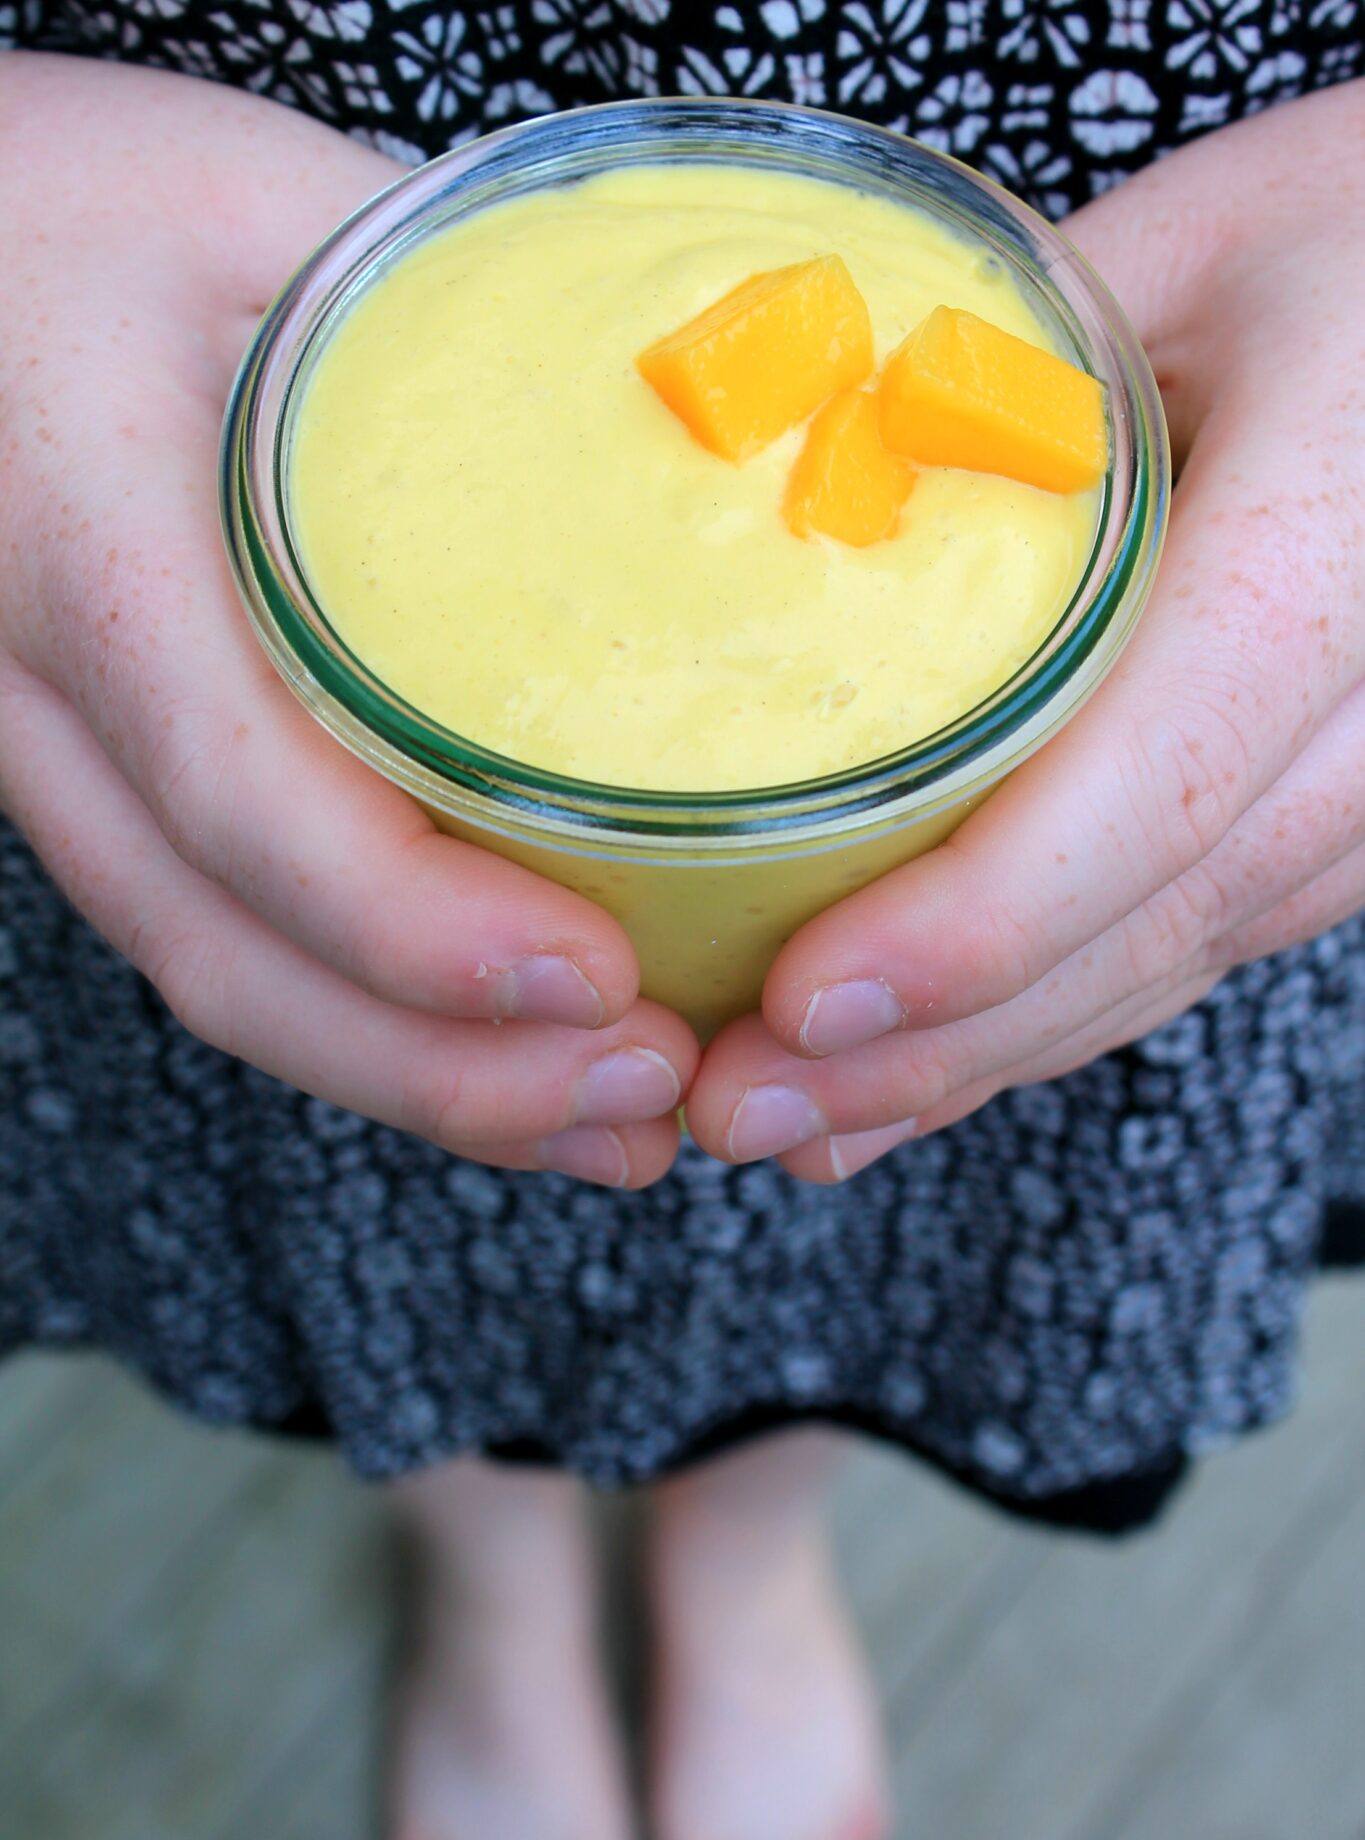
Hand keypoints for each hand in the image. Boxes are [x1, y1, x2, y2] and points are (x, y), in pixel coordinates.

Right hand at [0, 56, 696, 1186]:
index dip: (414, 926)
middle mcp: (42, 690)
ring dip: (422, 1084)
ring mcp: (53, 753)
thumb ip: (441, 304)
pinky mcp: (101, 773)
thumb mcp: (255, 201)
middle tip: (653, 1093)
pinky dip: (369, 1020)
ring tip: (618, 1121)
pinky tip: (506, 1054)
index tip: (598, 975)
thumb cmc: (60, 199)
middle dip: (449, 1067)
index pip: (241, 793)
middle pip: (230, 952)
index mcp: (85, 544)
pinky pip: (221, 932)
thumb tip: (686, 397)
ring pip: (219, 974)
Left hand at [684, 82, 1364, 1181]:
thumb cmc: (1355, 246)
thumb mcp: (1190, 243)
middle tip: (740, 1104)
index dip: (981, 916)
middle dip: (938, 1040)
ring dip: (978, 1062)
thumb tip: (773, 446)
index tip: (799, 997)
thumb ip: (1010, 366)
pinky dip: (1048, 1019)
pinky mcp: (1346, 814)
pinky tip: (917, 1072)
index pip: (1160, 773)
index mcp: (1340, 529)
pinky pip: (1196, 944)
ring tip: (791, 1121)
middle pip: (1154, 919)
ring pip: (1174, 962)